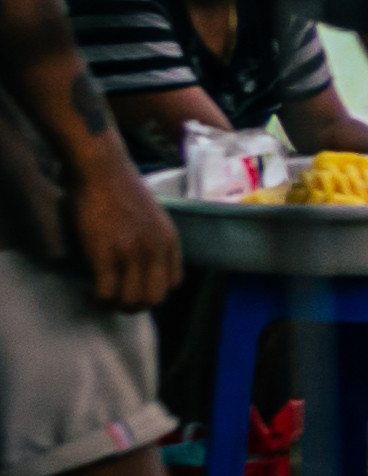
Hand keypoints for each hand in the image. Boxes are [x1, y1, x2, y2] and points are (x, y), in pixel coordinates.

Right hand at [65, 145, 174, 312]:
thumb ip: (153, 240)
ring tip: (98, 297)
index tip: (133, 288)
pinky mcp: (105, 253)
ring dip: (113, 306)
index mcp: (170, 241)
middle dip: (134, 306)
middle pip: (154, 298)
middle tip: (114, 301)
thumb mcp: (152, 217)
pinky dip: (96, 298)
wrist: (101, 168)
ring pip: (131, 300)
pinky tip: (87, 291)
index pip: (173, 284)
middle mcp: (156, 249)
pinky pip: (105, 292)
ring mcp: (132, 252)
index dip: (152, 292)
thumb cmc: (120, 188)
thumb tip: (141, 265)